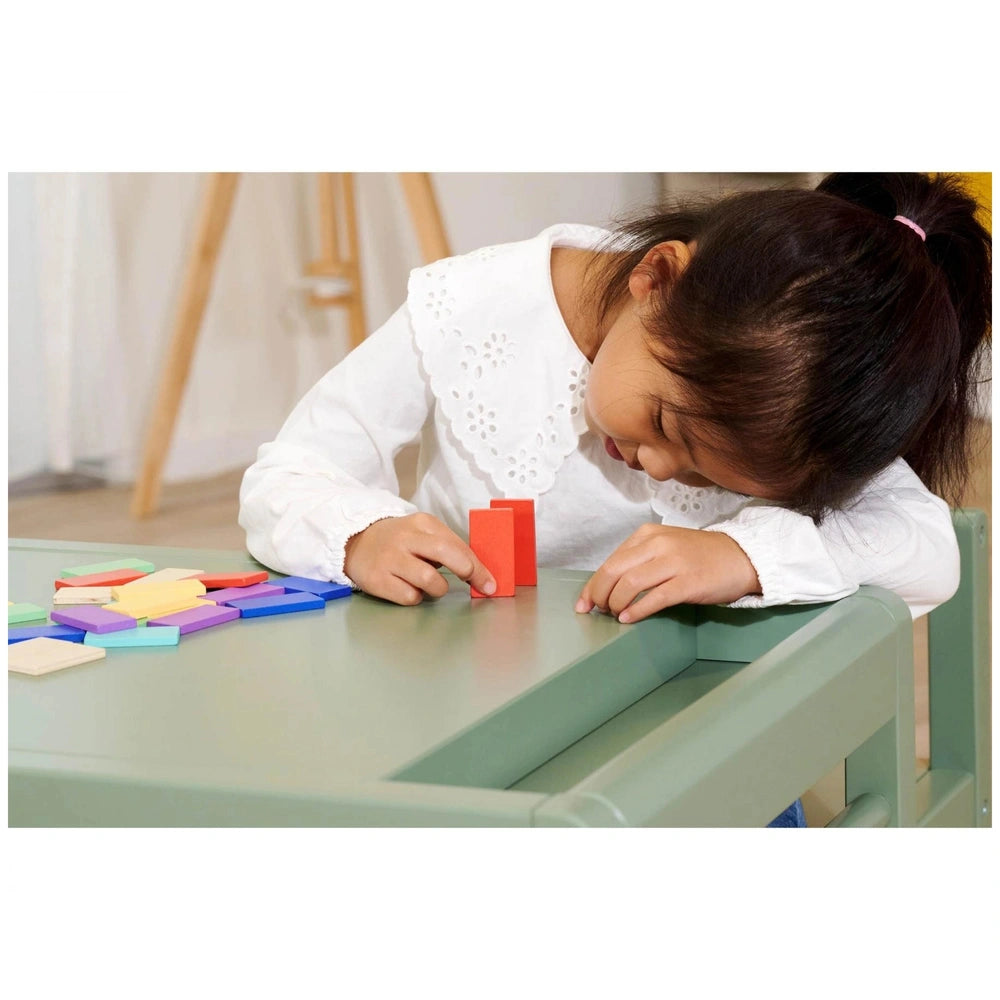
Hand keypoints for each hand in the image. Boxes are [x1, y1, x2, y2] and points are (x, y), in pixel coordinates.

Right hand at [344, 513, 495, 605]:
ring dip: (438, 589)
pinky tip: (409, 587)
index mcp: (422, 523)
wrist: (354, 542)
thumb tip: (476, 570)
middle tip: (477, 585)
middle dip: (468, 571)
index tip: (490, 582)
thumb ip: (447, 546)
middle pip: (446, 554)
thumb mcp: (422, 533)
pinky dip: (416, 597)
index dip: (478, 566)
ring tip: (430, 585)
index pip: (457, 544)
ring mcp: (390, 559)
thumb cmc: (398, 541)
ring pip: (430, 580)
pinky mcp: (377, 580)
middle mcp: (406, 538)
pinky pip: (410, 596)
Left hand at [575, 524, 760, 623]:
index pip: (610, 561)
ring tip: (615, 615)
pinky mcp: (688, 582)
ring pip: (630, 584)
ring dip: (616, 604)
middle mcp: (658, 544)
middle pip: (614, 572)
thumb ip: (639, 560)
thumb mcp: (665, 547)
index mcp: (648, 534)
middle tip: (597, 611)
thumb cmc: (701, 556)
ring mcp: (674, 562)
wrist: (741, 557)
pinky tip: (629, 619)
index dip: (593, 584)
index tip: (584, 602)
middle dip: (599, 595)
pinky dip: (636, 611)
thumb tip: (608, 585)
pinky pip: (654, 598)